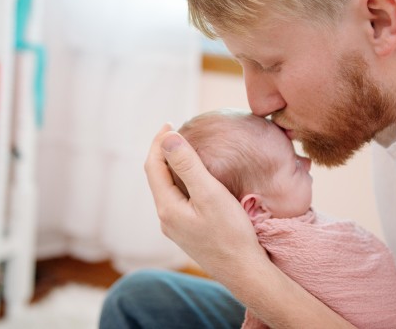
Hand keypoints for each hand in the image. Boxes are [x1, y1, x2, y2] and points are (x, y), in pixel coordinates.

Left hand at [144, 124, 265, 280]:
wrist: (243, 272)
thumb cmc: (230, 233)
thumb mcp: (210, 194)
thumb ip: (188, 166)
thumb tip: (168, 138)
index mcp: (166, 207)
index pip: (152, 166)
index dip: (158, 142)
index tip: (170, 123)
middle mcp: (166, 218)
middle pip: (157, 177)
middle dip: (163, 152)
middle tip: (176, 131)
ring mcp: (176, 227)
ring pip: (167, 189)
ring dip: (172, 167)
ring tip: (185, 150)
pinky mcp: (188, 232)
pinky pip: (177, 200)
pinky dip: (181, 182)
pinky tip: (195, 179)